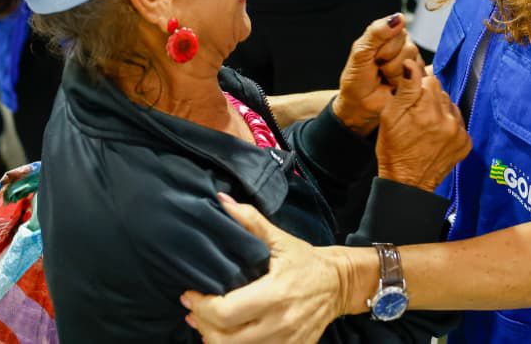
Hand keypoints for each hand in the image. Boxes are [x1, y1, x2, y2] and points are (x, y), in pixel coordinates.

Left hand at [180, 192, 356, 342]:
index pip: (226, 312)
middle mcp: (280, 322)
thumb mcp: (280, 239)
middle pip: (225, 339)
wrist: (340, 283)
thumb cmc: (306, 260)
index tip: (190, 294)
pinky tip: (226, 335)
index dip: (202, 306)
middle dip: (203, 325)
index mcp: (276, 293)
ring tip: (205, 324)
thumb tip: (222, 201)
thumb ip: (250, 221)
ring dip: (214, 339)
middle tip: (194, 310)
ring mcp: (287, 341)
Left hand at [335, 13, 419, 134]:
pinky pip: (418, 76)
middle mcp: (403, 44)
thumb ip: (377, 33)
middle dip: (388, 61)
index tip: (371, 57)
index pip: (396, 30)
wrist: (359, 105)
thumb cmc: (357, 78)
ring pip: (412, 62)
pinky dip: (402, 83)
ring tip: (385, 77)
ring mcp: (413, 61)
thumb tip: (399, 17)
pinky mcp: (419, 77)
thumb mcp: (361, 52)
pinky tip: (394, 85)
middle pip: (407, 47)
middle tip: (378, 68)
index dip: (382, 47)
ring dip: (394, 73)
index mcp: (388, 34)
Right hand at [376, 59, 471, 191]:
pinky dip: (449, 124)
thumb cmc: (394, 150)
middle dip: (429, 98)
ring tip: (426, 126)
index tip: (412, 99)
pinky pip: (459, 122)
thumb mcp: (390, 116)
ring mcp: (459, 133)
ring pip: (450, 105)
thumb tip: (411, 63)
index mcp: (426, 111)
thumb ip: (405, 88)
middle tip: (416, 115)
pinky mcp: (466, 143)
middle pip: (441, 92)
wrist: (408, 183)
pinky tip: (436, 135)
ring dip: (440, 110)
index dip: (418, 87)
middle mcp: (447, 120)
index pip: (430, 80)